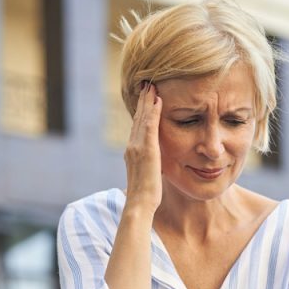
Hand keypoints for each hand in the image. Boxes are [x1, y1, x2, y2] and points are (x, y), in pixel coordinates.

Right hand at [123, 82, 162, 214]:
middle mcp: (131, 146)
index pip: (138, 126)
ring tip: (151, 86)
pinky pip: (149, 126)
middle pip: (138, 118)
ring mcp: (137, 147)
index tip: (146, 97)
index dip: (141, 111)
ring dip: (147, 101)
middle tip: (146, 84)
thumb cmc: (146, 196)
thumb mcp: (147, 175)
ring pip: (142, 118)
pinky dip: (153, 112)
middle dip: (142, 100)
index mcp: (132, 151)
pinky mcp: (146, 150)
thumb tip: (154, 162)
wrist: (140, 204)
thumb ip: (149, 165)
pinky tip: (157, 101)